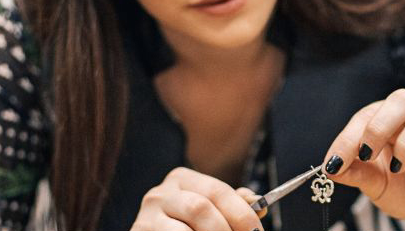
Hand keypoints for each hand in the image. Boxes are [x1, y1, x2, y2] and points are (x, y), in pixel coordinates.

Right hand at [131, 167, 262, 230]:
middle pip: (200, 208)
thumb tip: (259, 205)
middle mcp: (159, 194)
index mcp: (182, 179)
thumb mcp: (211, 212)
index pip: (218, 191)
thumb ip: (233, 206)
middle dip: (226, 230)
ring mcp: (145, 217)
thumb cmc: (187, 227)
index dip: (242, 214)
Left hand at [322, 89, 404, 230]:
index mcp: (392, 122)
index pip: (369, 115)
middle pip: (403, 99)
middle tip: (366, 153)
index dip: (349, 136)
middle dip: (380, 125)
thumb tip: (330, 168)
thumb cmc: (404, 188)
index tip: (334, 162)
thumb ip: (356, 173)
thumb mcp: (375, 184)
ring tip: (397, 168)